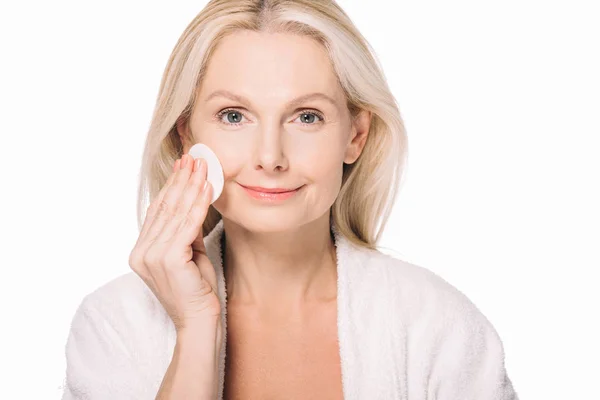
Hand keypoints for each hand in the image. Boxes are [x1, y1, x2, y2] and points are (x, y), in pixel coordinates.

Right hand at [128, 154, 220, 332]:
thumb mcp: (188, 255)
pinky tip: (207, 187)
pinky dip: (199, 204)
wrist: (199, 322)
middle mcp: (142, 252)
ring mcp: (152, 256)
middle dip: (181, 180)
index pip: (158, 211)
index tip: (183, 166)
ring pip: (176, 212)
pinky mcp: (168, 260)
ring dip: (191, 186)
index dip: (172, 186)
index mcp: (141, 251)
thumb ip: (185, 232)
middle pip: (165, 207)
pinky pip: (187, 224)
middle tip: (194, 157)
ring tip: (202, 166)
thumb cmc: (197, 290)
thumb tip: (193, 202)